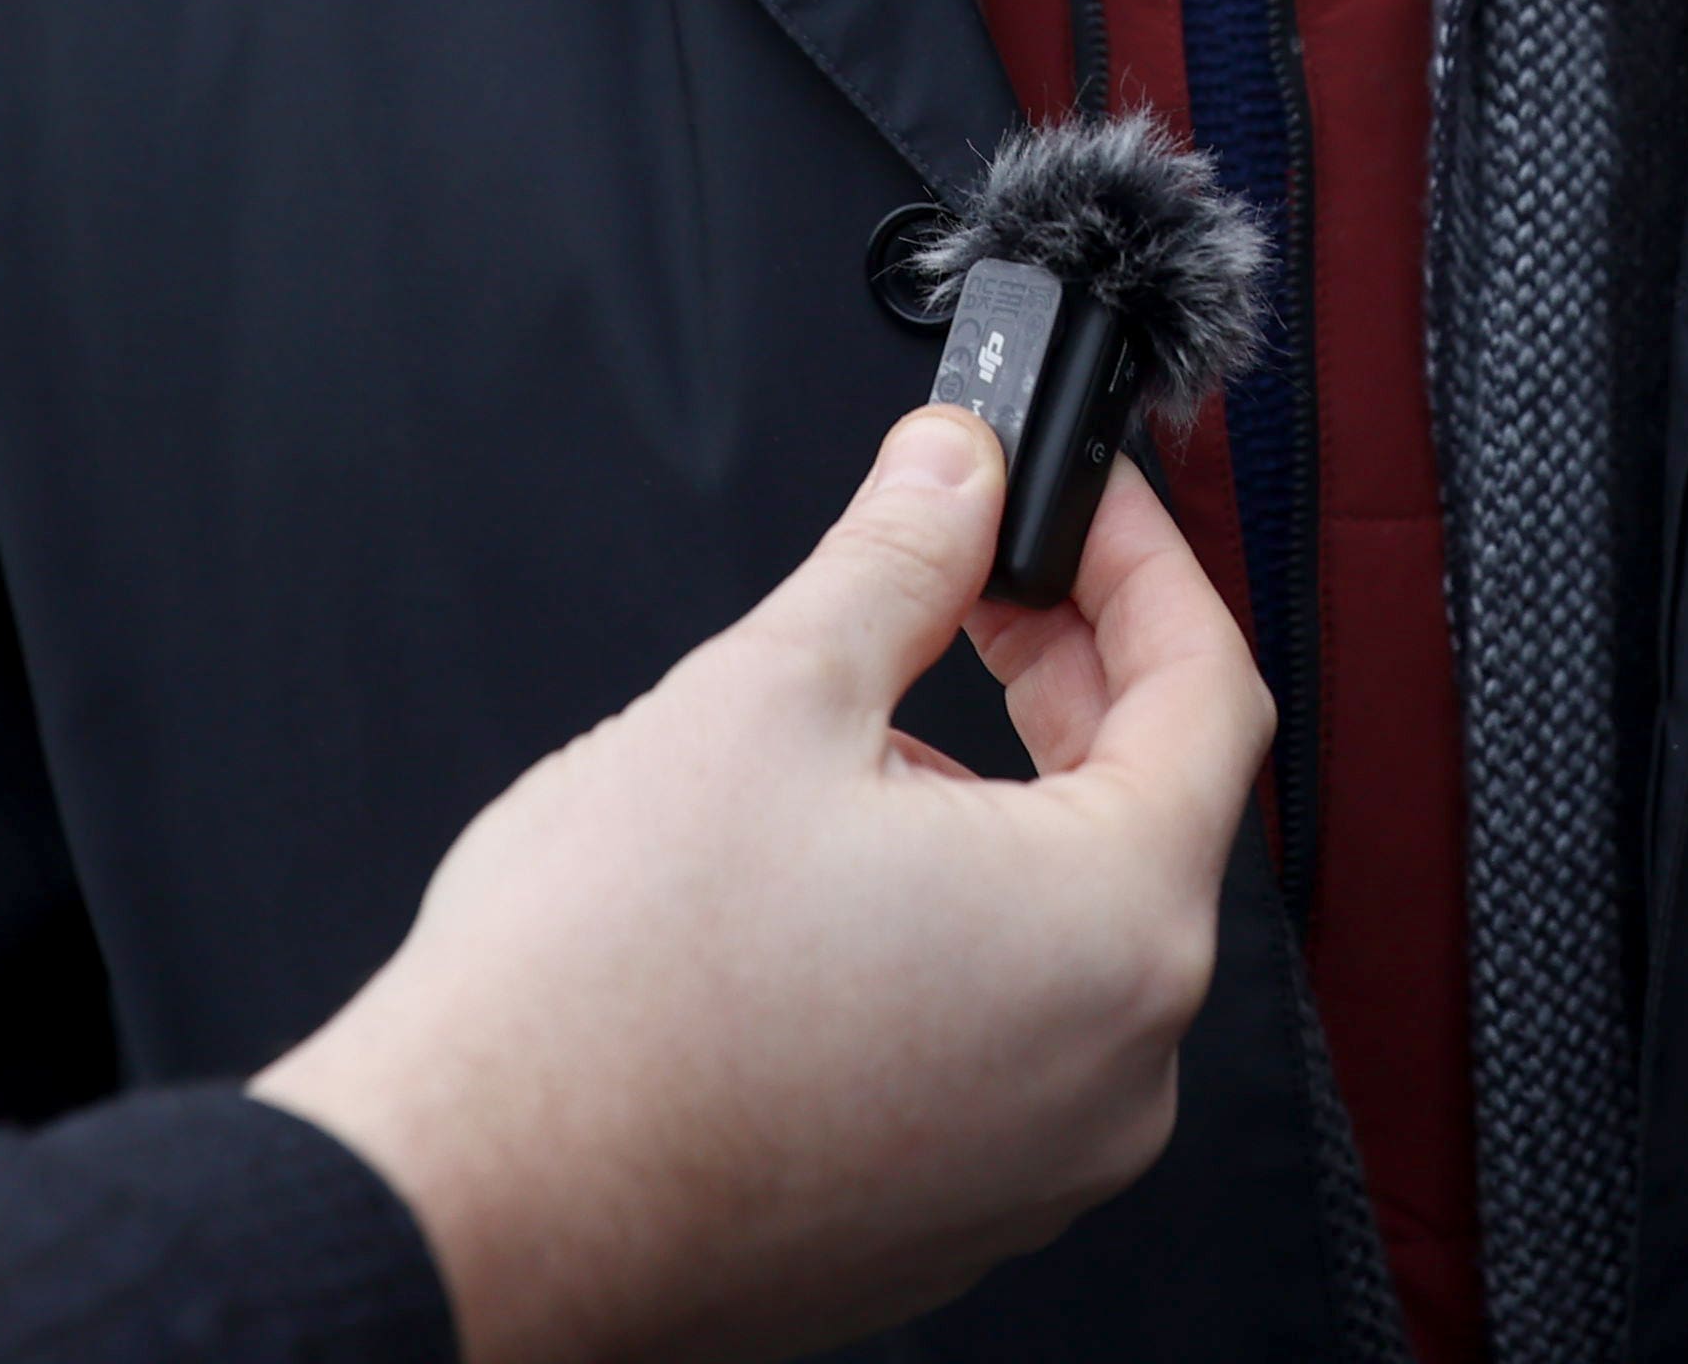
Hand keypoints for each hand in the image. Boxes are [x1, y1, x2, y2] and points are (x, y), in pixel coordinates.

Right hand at [250, 410, 1270, 1363]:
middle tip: (978, 584)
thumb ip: (901, 555)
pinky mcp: (953, 1214)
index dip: (1146, 563)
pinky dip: (955, 930)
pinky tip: (836, 880)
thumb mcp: (771, 695)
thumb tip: (956, 472)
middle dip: (1066, 674)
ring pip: (1069, 930)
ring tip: (865, 736)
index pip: (1211, 691)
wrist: (476, 1208)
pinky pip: (1004, 1032)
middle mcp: (1117, 1068)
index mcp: (1114, 928)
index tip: (1083, 506)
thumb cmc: (602, 1001)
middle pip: (1148, 809)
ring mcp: (1040, 1160)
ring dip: (999, 803)